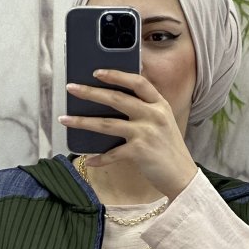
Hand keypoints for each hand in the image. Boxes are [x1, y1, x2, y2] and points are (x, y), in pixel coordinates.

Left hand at [59, 68, 198, 201]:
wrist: (183, 176)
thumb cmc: (169, 150)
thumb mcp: (163, 123)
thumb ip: (146, 111)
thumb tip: (114, 105)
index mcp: (159, 104)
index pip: (137, 82)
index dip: (116, 75)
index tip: (97, 72)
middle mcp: (153, 115)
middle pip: (116, 98)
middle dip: (90, 92)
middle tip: (71, 88)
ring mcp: (146, 133)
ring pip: (107, 123)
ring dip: (83, 121)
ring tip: (66, 119)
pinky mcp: (139, 152)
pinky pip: (112, 154)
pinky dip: (100, 158)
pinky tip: (89, 159)